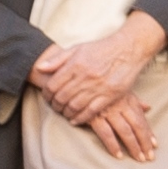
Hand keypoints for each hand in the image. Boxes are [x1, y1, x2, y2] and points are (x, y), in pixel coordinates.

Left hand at [32, 12, 167, 124]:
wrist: (127, 49)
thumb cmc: (101, 49)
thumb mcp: (77, 48)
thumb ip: (57, 59)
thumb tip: (39, 68)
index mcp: (75, 64)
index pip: (53, 85)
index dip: (47, 94)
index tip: (47, 98)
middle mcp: (85, 76)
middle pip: (62, 98)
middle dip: (55, 105)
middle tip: (55, 107)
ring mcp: (98, 87)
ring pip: (75, 106)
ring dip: (66, 113)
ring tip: (65, 113)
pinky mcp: (110, 95)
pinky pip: (91, 112)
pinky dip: (81, 118)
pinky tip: (76, 120)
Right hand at [84, 94, 159, 161]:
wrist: (76, 85)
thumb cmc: (99, 88)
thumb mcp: (119, 90)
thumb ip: (134, 101)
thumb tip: (148, 107)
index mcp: (127, 98)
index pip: (141, 118)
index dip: (149, 132)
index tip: (155, 145)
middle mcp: (120, 105)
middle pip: (137, 126)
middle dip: (144, 142)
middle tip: (150, 157)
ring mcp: (107, 111)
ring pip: (125, 131)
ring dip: (133, 146)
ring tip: (139, 158)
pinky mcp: (94, 117)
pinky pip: (106, 133)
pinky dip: (113, 145)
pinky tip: (119, 155)